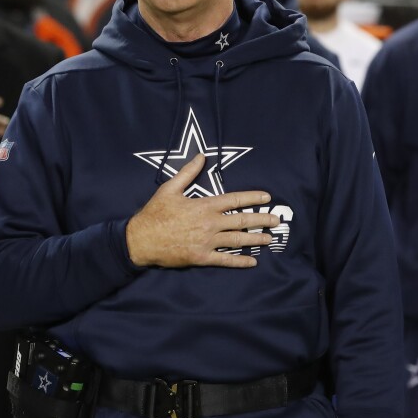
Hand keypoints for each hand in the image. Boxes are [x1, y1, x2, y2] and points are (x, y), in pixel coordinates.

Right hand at [125, 154, 280, 268]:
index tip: (267, 198)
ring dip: (256, 239)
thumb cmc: (154, 213)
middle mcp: (210, 223)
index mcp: (204, 205)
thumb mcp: (169, 189)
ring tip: (269, 238)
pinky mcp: (201, 257)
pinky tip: (252, 261)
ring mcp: (207, 241)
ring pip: (238, 240)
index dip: (252, 198)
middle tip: (277, 220)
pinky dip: (240, 261)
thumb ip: (188, 173)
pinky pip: (225, 260)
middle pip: (242, 220)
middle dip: (262, 219)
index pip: (235, 200)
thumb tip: (201, 156)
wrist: (140, 240)